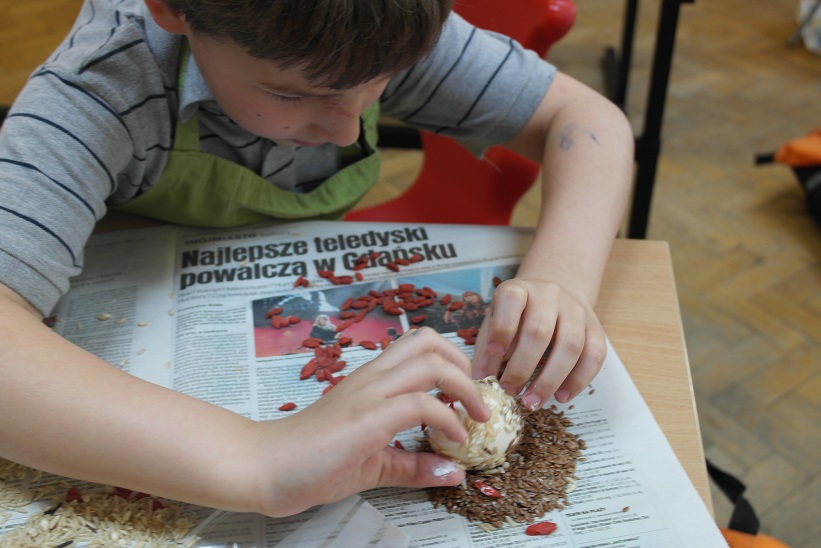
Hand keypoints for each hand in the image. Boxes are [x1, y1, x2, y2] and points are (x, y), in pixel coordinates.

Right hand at [251, 327, 489, 516]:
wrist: (265, 468)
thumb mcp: (374, 463)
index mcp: (372, 381)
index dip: (453, 362)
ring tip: (474, 416)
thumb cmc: (310, 461)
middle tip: (476, 399)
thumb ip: (412, 464)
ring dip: (464, 387)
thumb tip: (452, 471)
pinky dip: (446, 419)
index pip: (419, 346)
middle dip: (465, 366)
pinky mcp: (366, 418)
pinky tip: (453, 440)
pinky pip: (419, 404)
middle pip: (430, 342)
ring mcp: (368, 394)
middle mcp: (372, 378)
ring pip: (429, 362)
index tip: (466, 394)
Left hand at [471, 277, 605, 409]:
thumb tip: (479, 379)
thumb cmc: (518, 312)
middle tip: (511, 391)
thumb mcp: (496, 319)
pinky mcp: (595, 328)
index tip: (495, 355)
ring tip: (533, 402)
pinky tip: (561, 397)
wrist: (558, 288)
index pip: (511, 300)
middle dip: (523, 367)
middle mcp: (549, 295)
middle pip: (539, 331)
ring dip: (550, 379)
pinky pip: (594, 355)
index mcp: (519, 289)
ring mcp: (576, 310)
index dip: (502, 328)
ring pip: (570, 345)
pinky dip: (578, 380)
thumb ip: (487, 346)